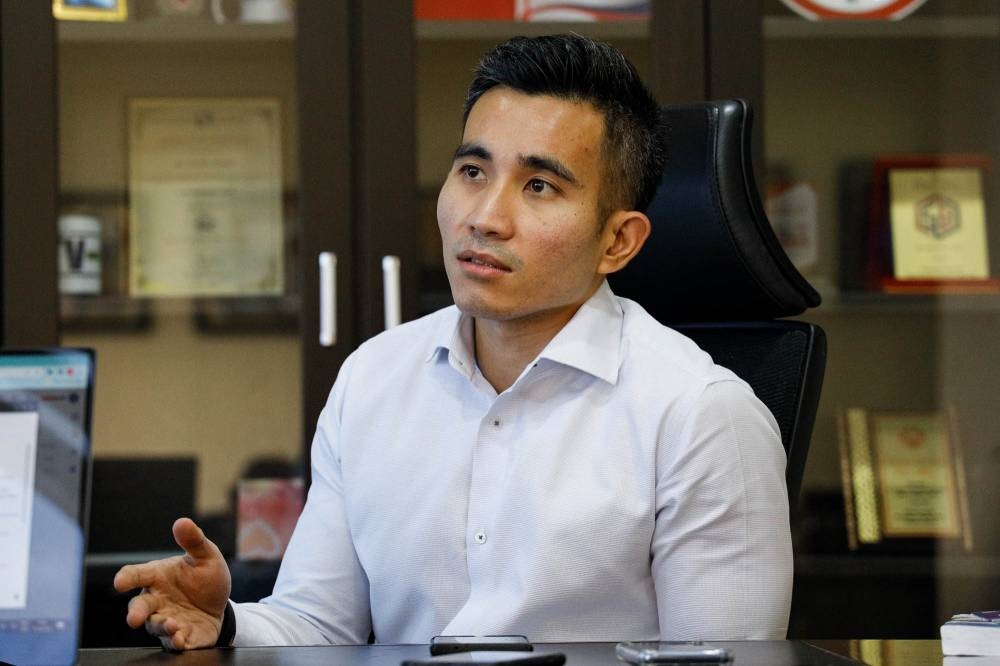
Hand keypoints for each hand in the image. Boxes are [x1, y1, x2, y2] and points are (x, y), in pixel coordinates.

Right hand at [113, 517, 231, 649]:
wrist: (221, 605)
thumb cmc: (205, 578)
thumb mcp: (206, 556)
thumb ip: (194, 541)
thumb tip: (182, 522)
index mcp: (158, 577)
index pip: (136, 575)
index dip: (127, 578)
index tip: (120, 581)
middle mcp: (157, 600)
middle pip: (139, 607)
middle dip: (135, 613)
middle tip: (134, 618)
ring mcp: (167, 620)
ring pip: (155, 627)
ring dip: (161, 627)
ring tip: (172, 624)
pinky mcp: (181, 637)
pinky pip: (174, 643)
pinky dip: (176, 642)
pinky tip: (181, 639)